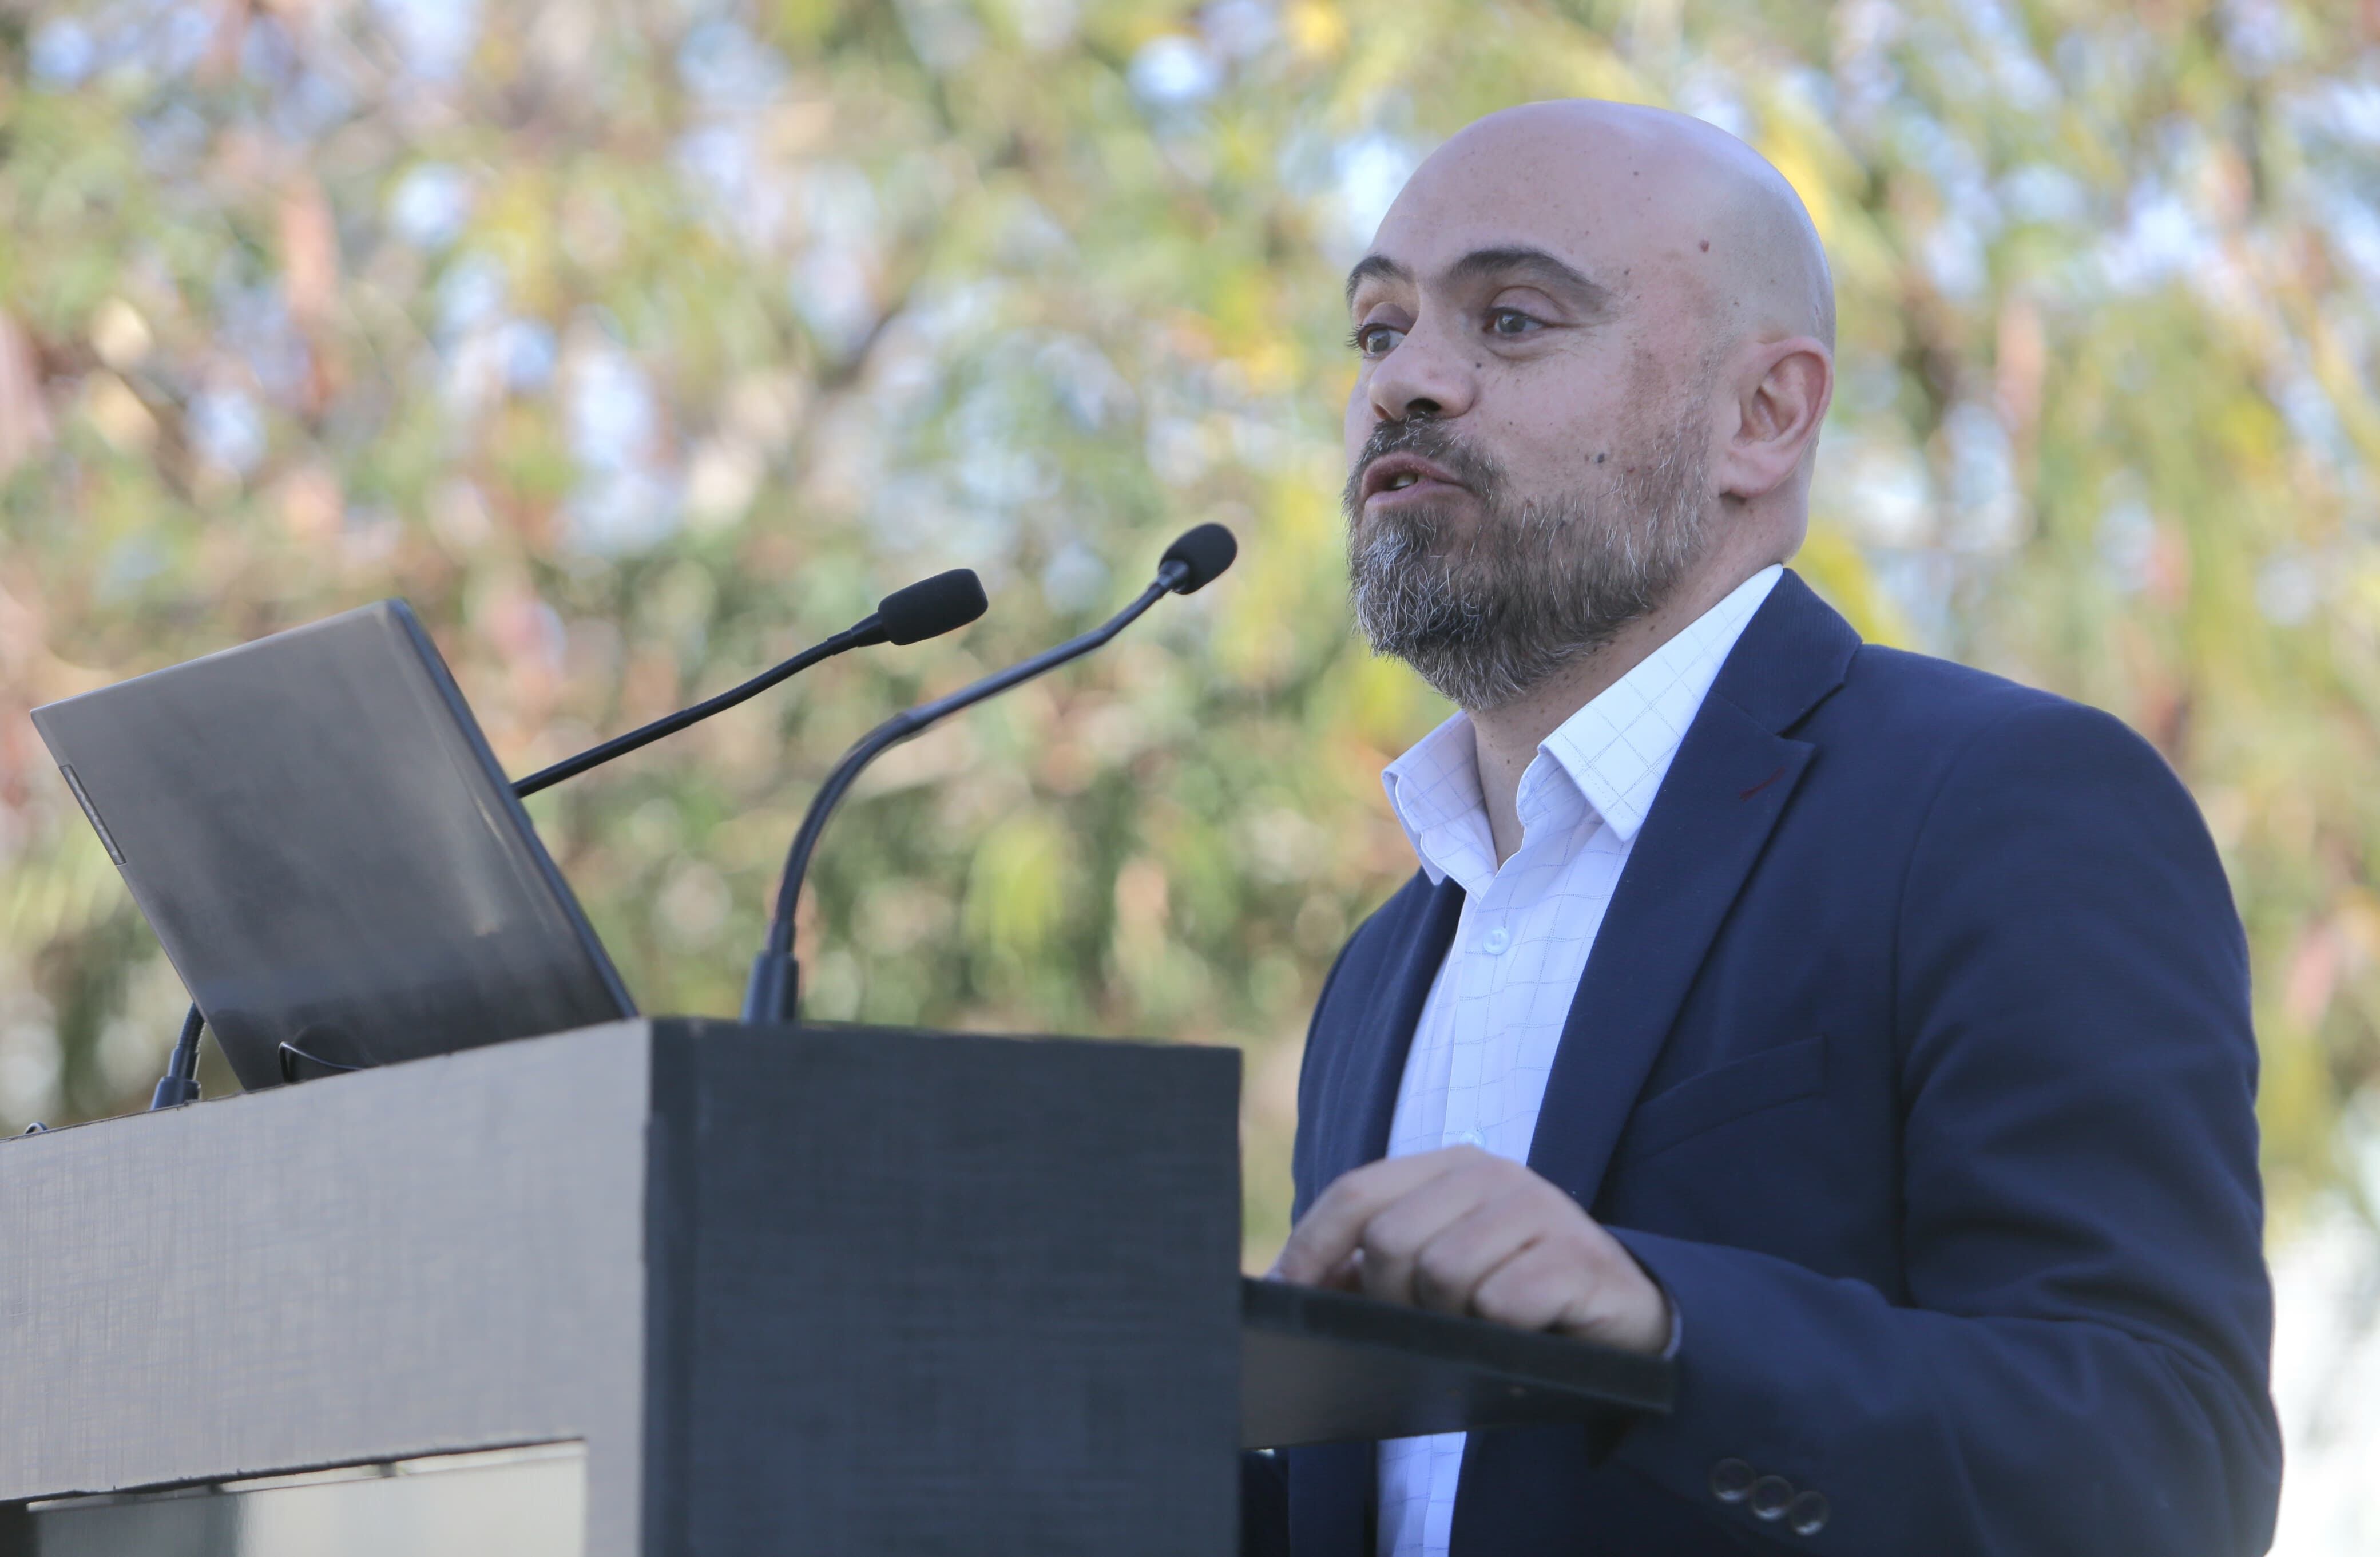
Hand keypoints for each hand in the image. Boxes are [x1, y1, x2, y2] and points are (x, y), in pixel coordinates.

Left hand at [1268, 1146, 1672, 1354]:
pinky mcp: (1579, 1258)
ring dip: (1450, 1321)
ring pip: (1443, 1274)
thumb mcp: (1438, 1270)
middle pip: (1390, 1241)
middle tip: (1422, 1328)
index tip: (1281, 1296)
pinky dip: (1500, 1334)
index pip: (1355, 1193)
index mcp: (1449, 1167)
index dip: (1309, 1248)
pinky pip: (1501, 1303)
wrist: (1626, 1318)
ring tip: (1479, 1330)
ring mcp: (1541, 1210)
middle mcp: (1493, 1174)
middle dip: (1390, 1300)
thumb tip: (1280, 1286)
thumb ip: (1370, 1266)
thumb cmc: (1513, 1297)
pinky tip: (1522, 1335)